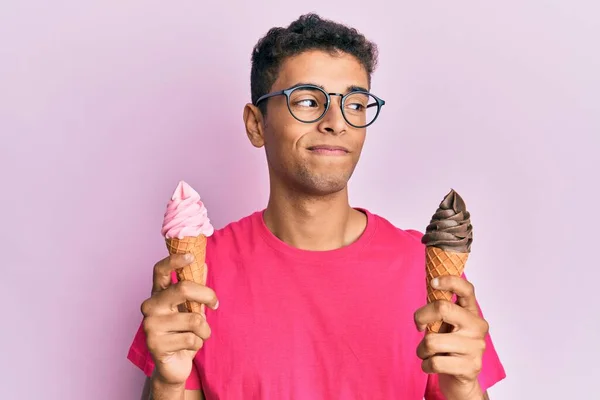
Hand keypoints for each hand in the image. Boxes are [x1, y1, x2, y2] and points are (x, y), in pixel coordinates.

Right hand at [140, 253, 218, 386]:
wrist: (173, 364)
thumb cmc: (183, 332)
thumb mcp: (191, 308)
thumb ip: (195, 287)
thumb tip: (202, 264)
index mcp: (158, 294)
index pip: (160, 270)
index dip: (174, 260)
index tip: (191, 256)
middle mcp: (150, 306)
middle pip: (184, 289)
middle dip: (207, 295)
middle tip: (215, 303)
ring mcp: (150, 325)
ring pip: (194, 319)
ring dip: (205, 330)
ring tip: (198, 335)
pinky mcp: (155, 344)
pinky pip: (192, 339)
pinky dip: (199, 343)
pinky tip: (188, 347)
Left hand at [414, 276, 488, 399]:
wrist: (460, 380)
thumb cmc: (448, 347)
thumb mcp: (445, 324)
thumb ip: (440, 308)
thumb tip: (431, 284)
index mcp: (472, 312)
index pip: (466, 289)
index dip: (449, 281)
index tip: (433, 282)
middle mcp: (478, 327)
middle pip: (442, 308)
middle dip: (420, 317)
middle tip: (419, 327)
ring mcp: (476, 347)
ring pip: (432, 341)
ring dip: (421, 349)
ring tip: (427, 353)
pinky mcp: (470, 367)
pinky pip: (434, 363)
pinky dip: (425, 365)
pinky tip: (431, 365)